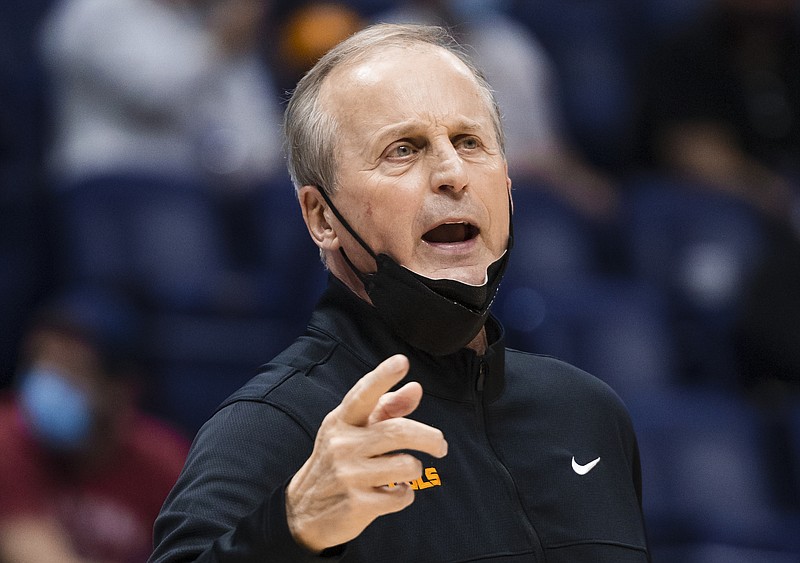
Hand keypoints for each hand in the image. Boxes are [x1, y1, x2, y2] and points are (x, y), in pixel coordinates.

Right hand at [285, 354, 447, 552]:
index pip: (363, 395)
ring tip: (404, 473)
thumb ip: (386, 409)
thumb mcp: (353, 432)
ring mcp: (348, 474)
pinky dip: (404, 495)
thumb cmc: (338, 463)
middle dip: (430, 438)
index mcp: (341, 421)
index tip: (402, 361)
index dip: (383, 377)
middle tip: (441, 446)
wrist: (303, 512)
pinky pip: (401, 496)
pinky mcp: (357, 504)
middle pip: (399, 432)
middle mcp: (342, 444)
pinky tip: (392, 493)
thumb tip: (415, 388)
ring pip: (406, 465)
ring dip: (414, 470)